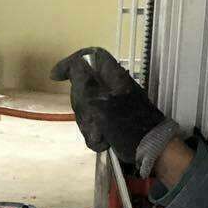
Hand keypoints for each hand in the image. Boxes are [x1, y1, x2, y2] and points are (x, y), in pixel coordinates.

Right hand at [51, 47, 165, 163]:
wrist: (152, 150)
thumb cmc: (131, 126)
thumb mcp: (104, 103)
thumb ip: (87, 83)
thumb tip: (73, 64)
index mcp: (112, 77)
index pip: (89, 57)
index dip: (71, 63)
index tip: (55, 78)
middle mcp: (110, 87)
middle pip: (82, 88)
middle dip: (82, 108)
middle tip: (91, 120)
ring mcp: (111, 104)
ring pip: (85, 109)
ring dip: (88, 125)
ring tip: (100, 135)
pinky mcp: (111, 120)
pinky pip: (92, 124)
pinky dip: (94, 135)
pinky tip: (103, 142)